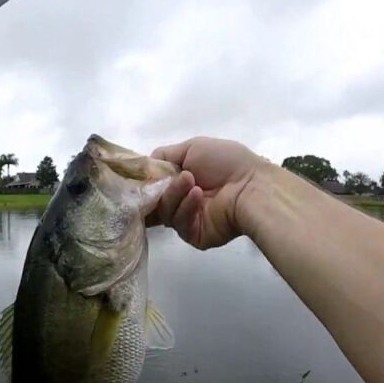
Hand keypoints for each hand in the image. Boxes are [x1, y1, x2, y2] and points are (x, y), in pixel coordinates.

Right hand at [147, 137, 267, 249]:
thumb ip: (164, 155)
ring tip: (190, 181)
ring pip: (165, 212)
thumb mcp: (192, 147)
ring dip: (174, 194)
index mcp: (182, 181)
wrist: (251, 186)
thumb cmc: (225, 163)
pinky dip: (186, 207)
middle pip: (154, 202)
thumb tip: (143, 166)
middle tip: (160, 181)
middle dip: (156, 190)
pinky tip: (197, 195)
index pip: (153, 187)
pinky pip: (179, 224)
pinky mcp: (194, 235)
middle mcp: (183, 201)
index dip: (142, 184)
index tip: (132, 180)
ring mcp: (188, 220)